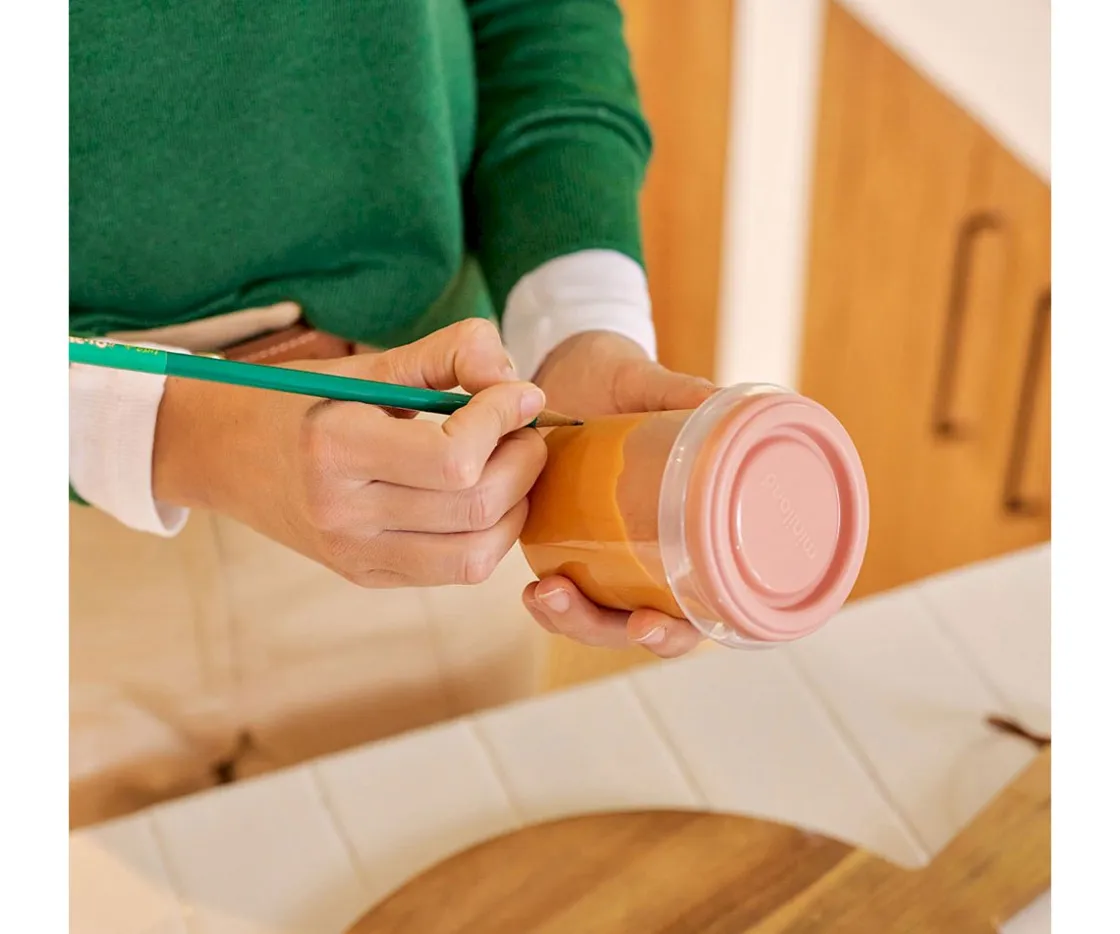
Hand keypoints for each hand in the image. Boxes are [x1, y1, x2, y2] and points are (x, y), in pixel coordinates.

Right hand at [153, 319, 547, 586]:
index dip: (503, 420)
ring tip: (510, 463)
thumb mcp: (368, 365)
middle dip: (523, 461)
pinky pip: (455, 570)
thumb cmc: (303, 399)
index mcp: (334, 447)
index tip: (519, 393)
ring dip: (516, 505)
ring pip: (476, 553)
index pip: (454, 456)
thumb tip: (518, 385)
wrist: (225, 453)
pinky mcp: (367, 575)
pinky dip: (490, 534)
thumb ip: (449, 355)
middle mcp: (341, 512)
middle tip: (523, 428)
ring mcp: (354, 554)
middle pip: (475, 506)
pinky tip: (484, 496)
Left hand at [522, 330, 718, 657]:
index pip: (699, 607)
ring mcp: (608, 554)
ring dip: (571, 619)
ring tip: (544, 594)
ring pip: (598, 619)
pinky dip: (550, 604)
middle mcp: (653, 551)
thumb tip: (720, 401)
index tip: (648, 623)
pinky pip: (565, 594)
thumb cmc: (619, 377)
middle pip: (640, 625)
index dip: (678, 630)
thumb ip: (678, 392)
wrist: (568, 365)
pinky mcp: (567, 545)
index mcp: (692, 526)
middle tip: (564, 597)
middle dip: (603, 629)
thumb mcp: (644, 382)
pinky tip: (533, 592)